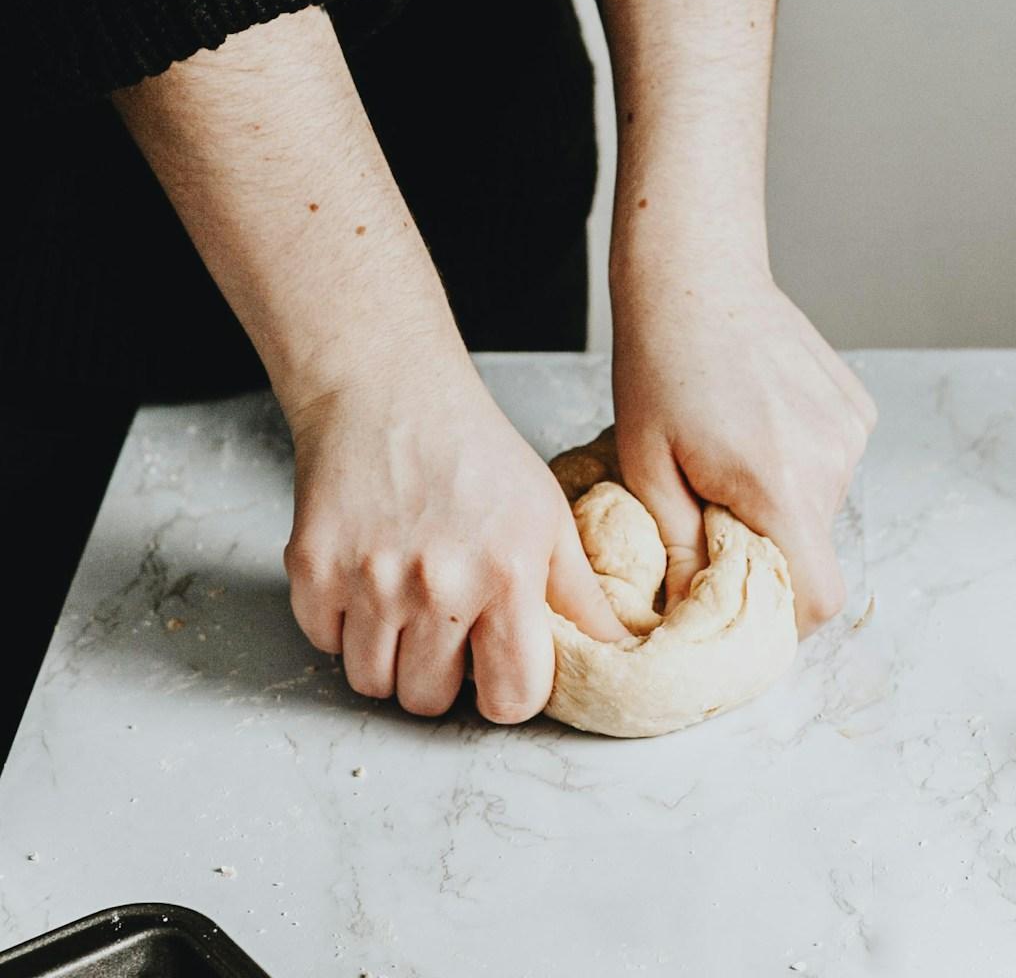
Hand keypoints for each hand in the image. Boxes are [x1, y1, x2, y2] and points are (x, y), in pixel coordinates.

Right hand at [282, 348, 625, 721]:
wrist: (390, 393)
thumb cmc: (476, 452)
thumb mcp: (547, 516)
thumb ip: (581, 594)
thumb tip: (621, 652)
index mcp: (507, 574)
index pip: (511, 698)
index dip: (509, 691)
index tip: (502, 667)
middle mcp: (437, 586)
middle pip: (429, 702)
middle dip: (442, 676)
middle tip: (448, 624)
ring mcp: (369, 580)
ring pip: (372, 682)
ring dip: (389, 656)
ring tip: (407, 601)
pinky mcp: (313, 570)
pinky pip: (325, 643)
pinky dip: (343, 623)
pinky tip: (368, 576)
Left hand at [611, 253, 877, 636]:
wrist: (696, 275)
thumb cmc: (659, 366)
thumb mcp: (648, 468)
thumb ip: (680, 550)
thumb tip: (691, 611)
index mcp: (781, 485)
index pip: (819, 597)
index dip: (783, 617)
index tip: (740, 599)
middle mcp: (833, 460)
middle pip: (814, 548)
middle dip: (766, 544)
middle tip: (710, 505)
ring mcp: (851, 429)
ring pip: (822, 504)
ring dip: (781, 499)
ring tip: (730, 450)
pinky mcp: (855, 405)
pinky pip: (833, 461)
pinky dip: (799, 460)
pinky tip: (758, 420)